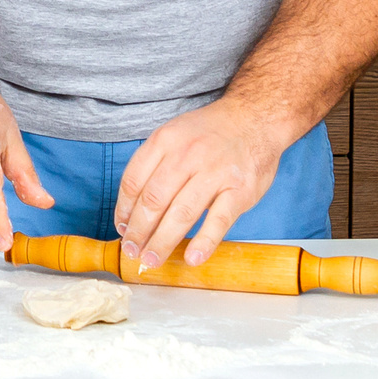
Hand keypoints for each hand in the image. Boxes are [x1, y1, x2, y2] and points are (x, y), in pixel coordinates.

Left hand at [114, 100, 286, 268]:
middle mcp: (187, 155)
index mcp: (165, 141)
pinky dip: (204, 242)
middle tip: (132, 251)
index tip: (122, 229)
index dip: (124, 210)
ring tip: (152, 260)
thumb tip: (132, 210)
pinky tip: (192, 258)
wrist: (255, 118)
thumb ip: (154, 166)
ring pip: (181, 213)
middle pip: (153, 200)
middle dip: (139, 231)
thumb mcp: (174, 135)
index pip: (134, 181)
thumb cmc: (210, 133)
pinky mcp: (240, 190)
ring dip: (162, 241)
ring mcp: (215, 173)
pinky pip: (219, 220)